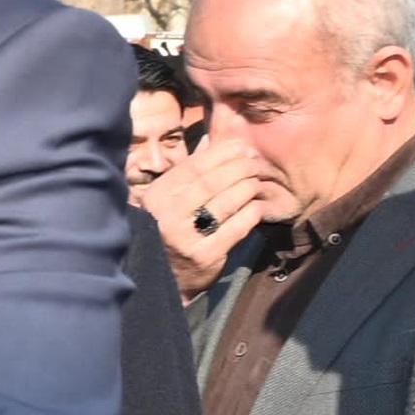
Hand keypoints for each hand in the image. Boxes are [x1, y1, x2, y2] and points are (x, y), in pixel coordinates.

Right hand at [138, 137, 296, 299]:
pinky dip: (251, 213)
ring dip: (247, 188)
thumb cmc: (173, 228)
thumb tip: (212, 138)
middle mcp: (167, 215)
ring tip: (257, 182)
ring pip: (225, 203)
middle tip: (256, 163)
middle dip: (239, 168)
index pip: (193, 167)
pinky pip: (236, 227)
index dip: (221, 153)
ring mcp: (185, 237)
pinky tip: (256, 207)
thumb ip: (191, 170)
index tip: (241, 146)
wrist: (165, 276)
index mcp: (157, 196)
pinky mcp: (204, 256)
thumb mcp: (173, 198)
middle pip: (210, 182)